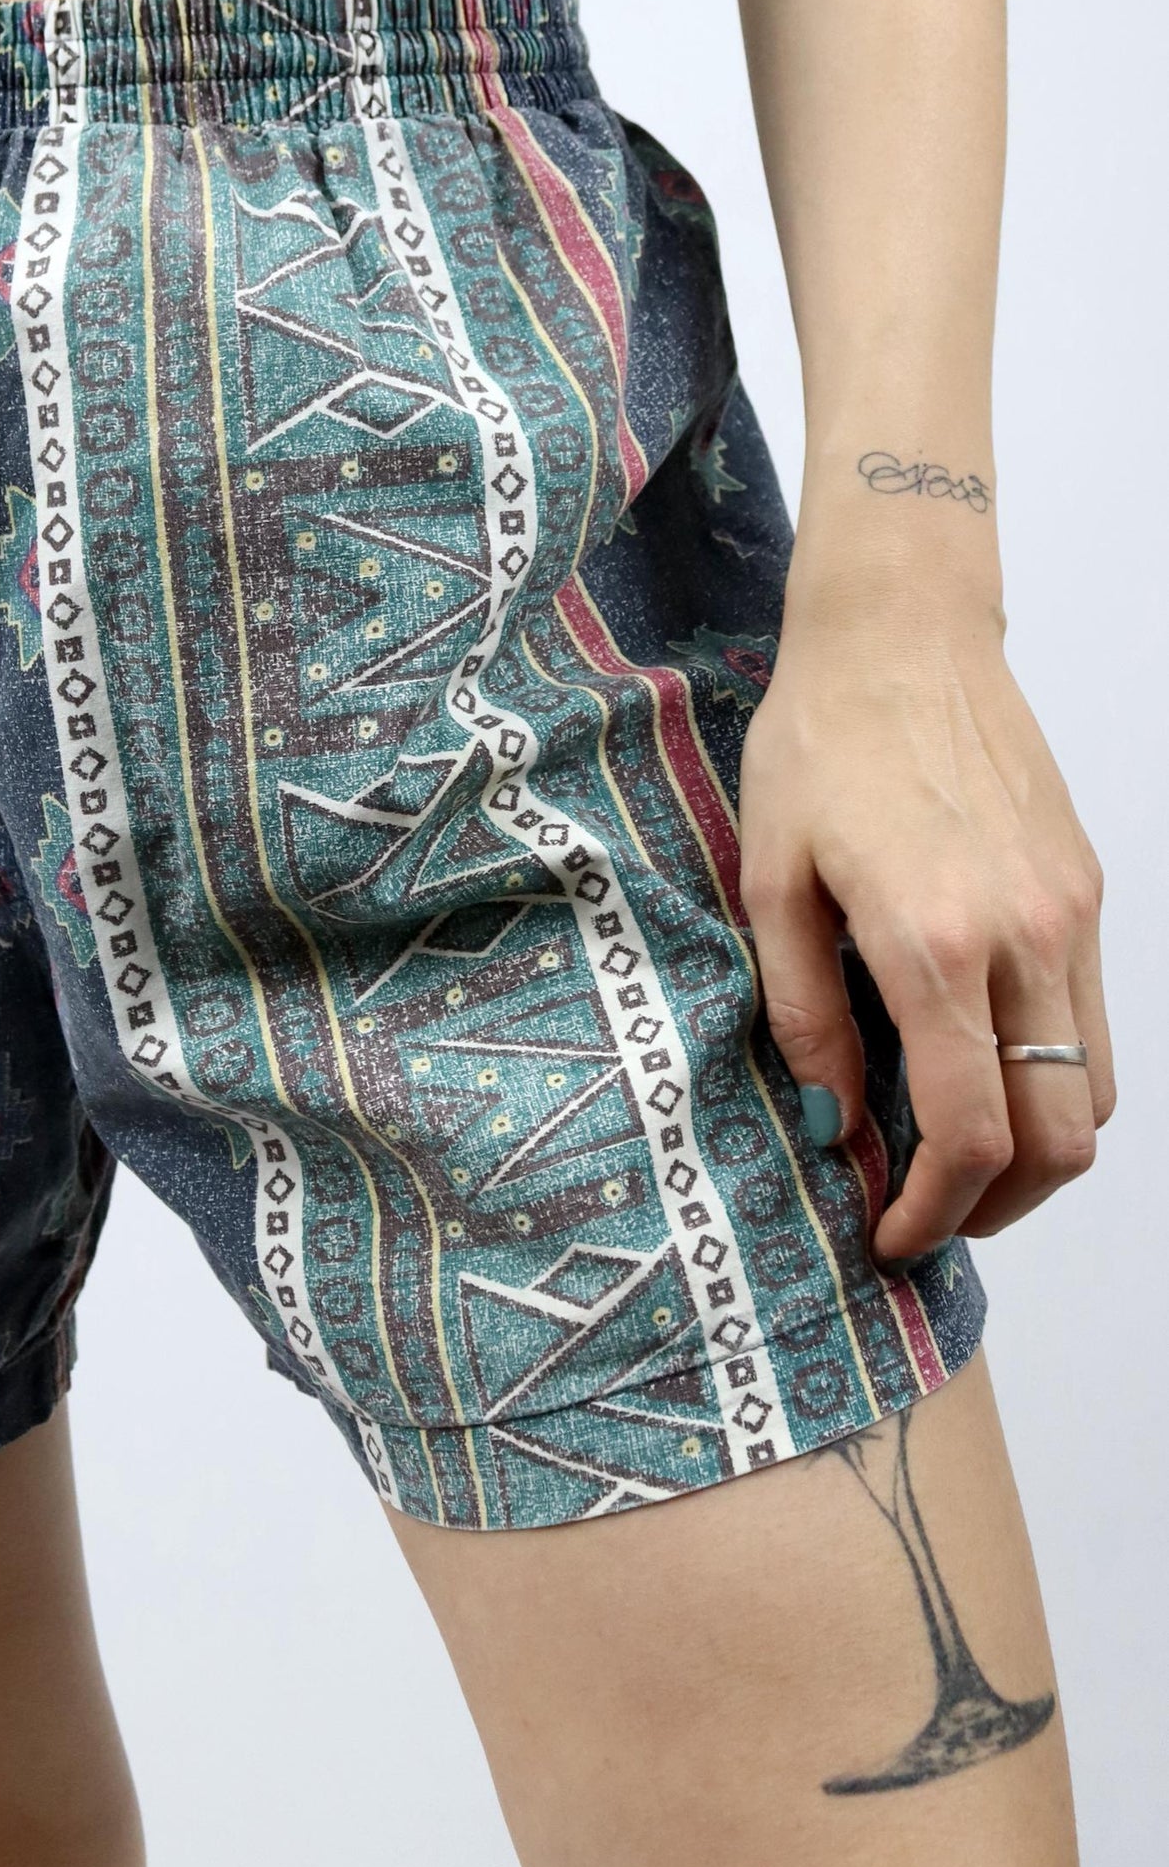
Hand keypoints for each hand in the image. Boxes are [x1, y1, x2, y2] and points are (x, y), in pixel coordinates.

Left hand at [737, 601, 1112, 1259]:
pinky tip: (981, 1064)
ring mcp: (1071, 916)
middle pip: (1061, 1140)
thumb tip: (834, 1123)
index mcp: (936, 944)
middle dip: (999, 1205)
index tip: (890, 1234)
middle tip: (929, 1213)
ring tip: (954, 1154)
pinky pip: (1095, 1021)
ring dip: (1036, 1150)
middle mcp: (1026, 939)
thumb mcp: (771, 882)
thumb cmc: (817, 743)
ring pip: (1095, 1091)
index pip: (973, 1134)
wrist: (901, 633)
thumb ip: (804, 1014)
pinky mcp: (1086, 890)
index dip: (936, 1211)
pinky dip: (1052, 1077)